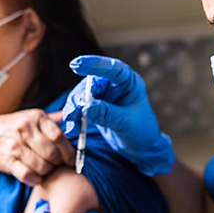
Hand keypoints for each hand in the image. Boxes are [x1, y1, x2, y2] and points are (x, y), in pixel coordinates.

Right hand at [0, 109, 75, 185]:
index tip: (72, 159)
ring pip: (41, 165)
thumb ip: (53, 119)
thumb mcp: (32, 116)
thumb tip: (73, 117)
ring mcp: (15, 146)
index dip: (68, 150)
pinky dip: (35, 179)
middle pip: (51, 152)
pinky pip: (26, 174)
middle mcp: (26, 130)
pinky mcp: (7, 160)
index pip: (58, 136)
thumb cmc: (13, 127)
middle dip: (58, 162)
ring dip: (48, 171)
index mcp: (36, 118)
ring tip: (47, 169)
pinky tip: (37, 178)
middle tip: (58, 165)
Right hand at [62, 55, 174, 175]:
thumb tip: (85, 107)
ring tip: (71, 125)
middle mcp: (115, 85)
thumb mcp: (125, 123)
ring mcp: (104, 95)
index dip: (94, 64)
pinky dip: (74, 117)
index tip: (77, 65)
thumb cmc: (142, 132)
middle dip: (79, 98)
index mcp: (129, 82)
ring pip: (82, 95)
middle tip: (72, 113)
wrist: (141, 148)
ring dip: (74, 109)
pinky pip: (80, 107)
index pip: (112, 68)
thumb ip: (106, 114)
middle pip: (91, 84)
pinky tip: (72, 129)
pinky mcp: (96, 107)